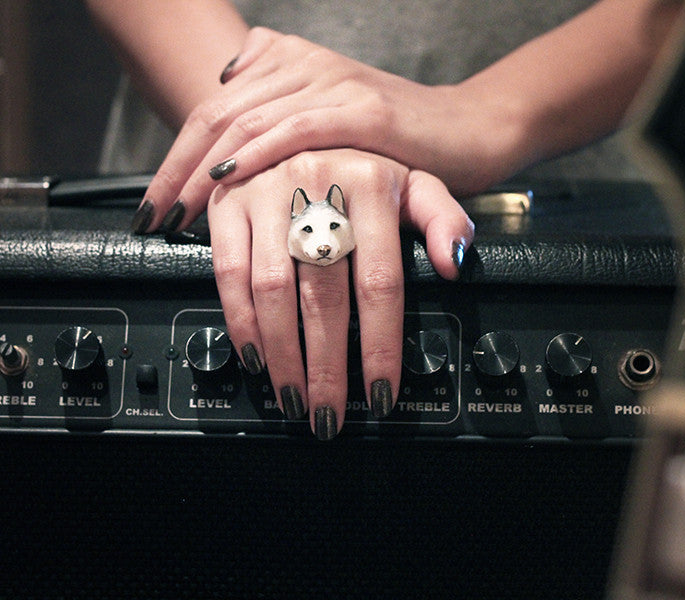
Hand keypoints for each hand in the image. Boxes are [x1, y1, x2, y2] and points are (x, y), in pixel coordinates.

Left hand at [133, 27, 521, 233]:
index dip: (176, 156)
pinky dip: (257, 155)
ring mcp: (334, 86)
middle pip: (219, 116)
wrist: (471, 130)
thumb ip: (285, 95)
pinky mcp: (363, 111)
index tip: (155, 202)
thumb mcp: (336, 112)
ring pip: (248, 123)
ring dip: (202, 171)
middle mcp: (307, 68)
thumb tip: (229, 76)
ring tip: (176, 213)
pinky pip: (296, 129)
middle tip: (151, 216)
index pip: (217, 108)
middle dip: (176, 170)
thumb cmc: (403, 140)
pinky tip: (228, 179)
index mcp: (294, 66)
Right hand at [207, 149, 473, 439]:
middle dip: (327, 365)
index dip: (380, 345)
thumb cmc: (365, 162)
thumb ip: (442, 218)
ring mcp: (267, 191)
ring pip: (274, 290)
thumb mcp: (415, 178)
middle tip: (328, 413)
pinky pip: (228, 270)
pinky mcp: (228, 201)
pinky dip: (240, 319)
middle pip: (324, 295)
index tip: (380, 391)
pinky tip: (256, 355)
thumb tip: (456, 261)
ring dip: (282, 354)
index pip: (380, 281)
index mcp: (372, 182)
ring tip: (294, 397)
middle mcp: (317, 182)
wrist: (301, 116)